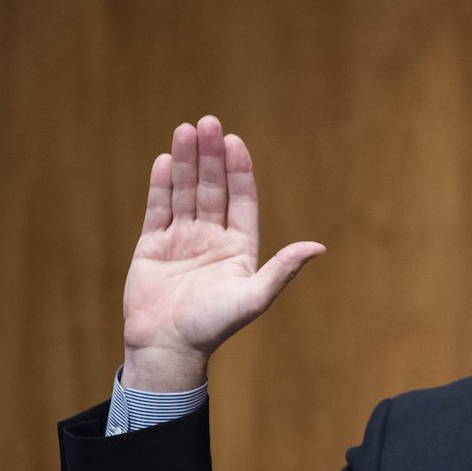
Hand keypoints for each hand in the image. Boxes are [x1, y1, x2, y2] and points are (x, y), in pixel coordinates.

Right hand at [121, 116, 324, 390]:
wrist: (168, 348)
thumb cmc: (214, 326)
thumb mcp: (254, 297)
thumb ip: (283, 269)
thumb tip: (318, 247)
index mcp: (240, 248)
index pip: (242, 200)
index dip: (239, 171)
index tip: (235, 142)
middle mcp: (212, 239)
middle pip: (212, 188)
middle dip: (209, 156)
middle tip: (208, 122)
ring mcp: (182, 240)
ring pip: (184, 192)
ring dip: (185, 162)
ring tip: (185, 130)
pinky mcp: (153, 246)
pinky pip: (158, 209)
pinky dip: (160, 185)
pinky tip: (163, 160)